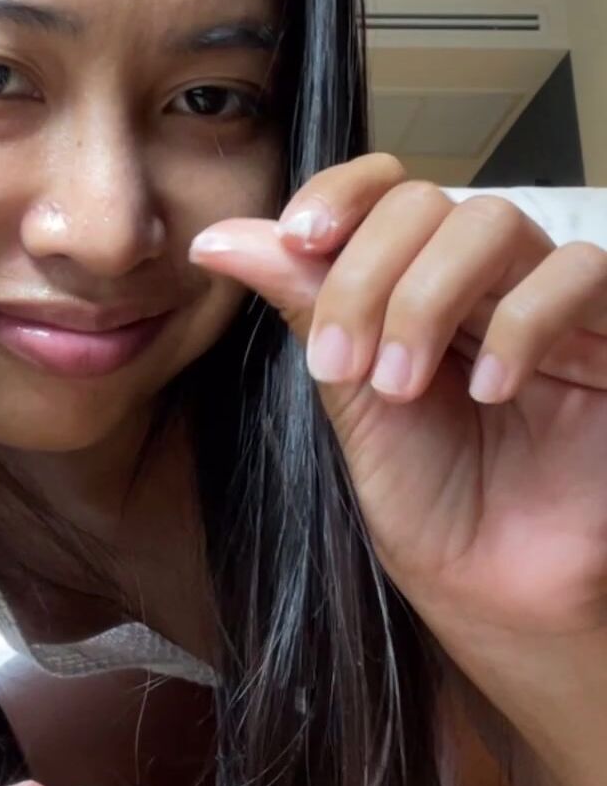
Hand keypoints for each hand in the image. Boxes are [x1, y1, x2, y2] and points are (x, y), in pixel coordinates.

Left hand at [188, 155, 606, 659]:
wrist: (503, 596)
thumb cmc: (434, 504)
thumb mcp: (354, 399)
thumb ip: (305, 308)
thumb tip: (215, 239)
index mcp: (418, 284)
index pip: (387, 189)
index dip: (341, 191)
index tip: (296, 239)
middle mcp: (485, 280)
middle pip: (426, 203)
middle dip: (366, 276)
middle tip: (344, 366)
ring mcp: (551, 303)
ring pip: (495, 221)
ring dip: (428, 295)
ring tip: (402, 384)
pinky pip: (580, 274)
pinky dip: (524, 319)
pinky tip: (492, 390)